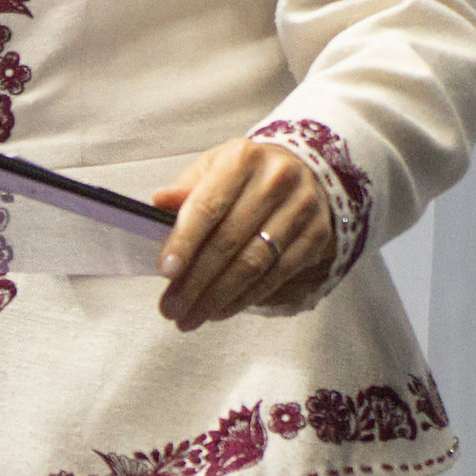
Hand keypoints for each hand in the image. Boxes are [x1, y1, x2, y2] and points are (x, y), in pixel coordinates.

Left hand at [151, 137, 336, 329]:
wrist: (301, 167)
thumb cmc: (246, 172)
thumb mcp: (212, 168)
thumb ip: (187, 189)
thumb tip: (159, 203)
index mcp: (243, 159)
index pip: (209, 206)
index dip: (185, 241)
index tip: (165, 271)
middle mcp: (276, 180)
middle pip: (230, 241)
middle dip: (196, 281)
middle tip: (171, 308)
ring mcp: (301, 208)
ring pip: (254, 263)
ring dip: (218, 296)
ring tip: (191, 316)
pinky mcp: (316, 235)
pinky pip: (277, 275)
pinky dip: (247, 297)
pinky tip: (222, 309)